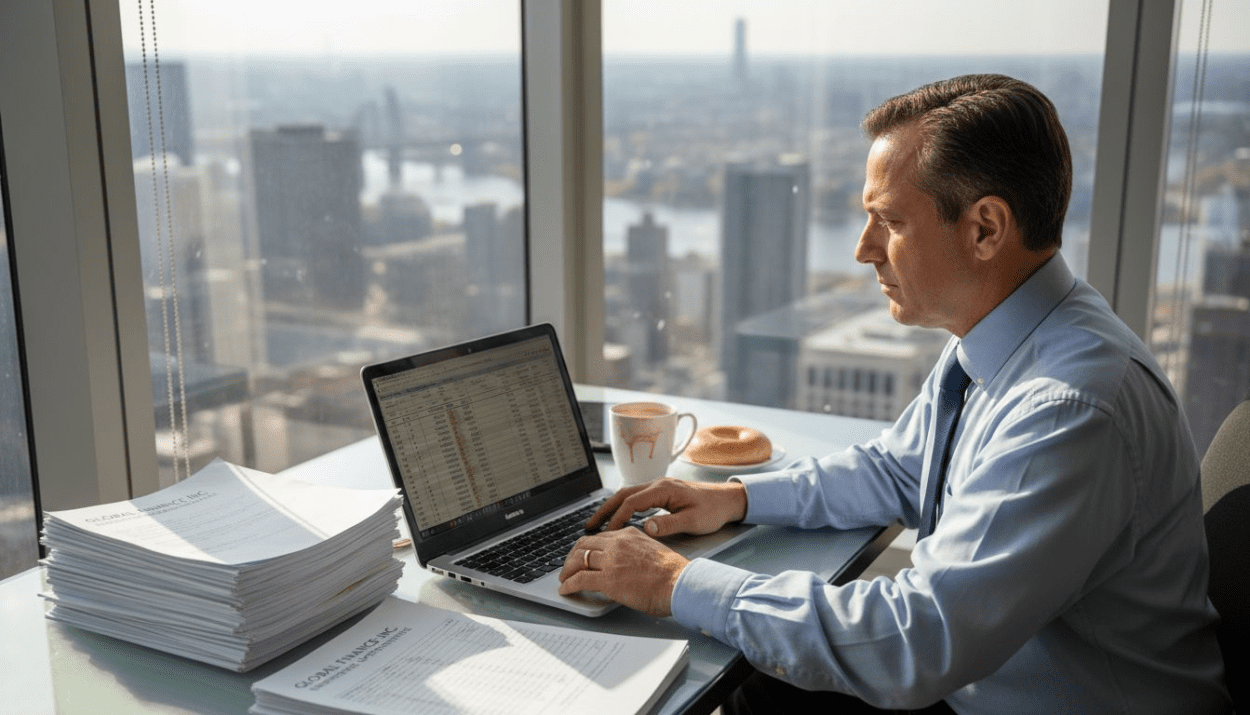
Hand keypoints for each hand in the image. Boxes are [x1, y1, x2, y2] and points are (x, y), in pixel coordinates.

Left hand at [557, 528, 688, 615]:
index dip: (586, 547)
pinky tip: (566, 590)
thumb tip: (627, 563)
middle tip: (568, 567)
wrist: (678, 583)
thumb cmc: (673, 573)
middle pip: (584, 545)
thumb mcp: (652, 551)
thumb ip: (636, 552)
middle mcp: (617, 544)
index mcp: (628, 535)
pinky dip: (569, 585)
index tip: (582, 555)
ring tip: (564, 579)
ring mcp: (611, 560)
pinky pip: (579, 579)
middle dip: (572, 557)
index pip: (599, 537)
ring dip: (567, 570)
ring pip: (578, 560)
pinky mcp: (607, 579)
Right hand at [589, 478, 747, 537]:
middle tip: (589, 525)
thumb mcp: (693, 521)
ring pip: (627, 495)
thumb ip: (669, 525)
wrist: (728, 500)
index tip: (606, 534)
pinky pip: (636, 497)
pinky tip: (618, 517)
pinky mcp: (662, 492)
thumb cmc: (713, 510)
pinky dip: (623, 506)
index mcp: (663, 490)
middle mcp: (658, 484)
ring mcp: (659, 487)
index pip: (631, 503)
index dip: (616, 518)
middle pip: (623, 495)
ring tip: (597, 523)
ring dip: (611, 507)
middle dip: (604, 510)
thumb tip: (645, 528)